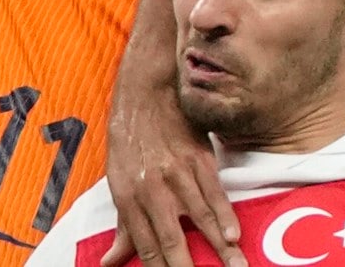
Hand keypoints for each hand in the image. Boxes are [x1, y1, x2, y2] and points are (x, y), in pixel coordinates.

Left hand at [100, 60, 243, 266]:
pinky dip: (225, 215)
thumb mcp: (117, 181)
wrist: (145, 93)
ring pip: (199, 217)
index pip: (144, 245)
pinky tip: (234, 235)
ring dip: (220, 247)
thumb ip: (122, 227)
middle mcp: (150, 188)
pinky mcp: (197, 159)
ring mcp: (175, 173)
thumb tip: (110, 263)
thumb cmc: (129, 141)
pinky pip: (214, 192)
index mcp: (127, 196)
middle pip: (170, 236)